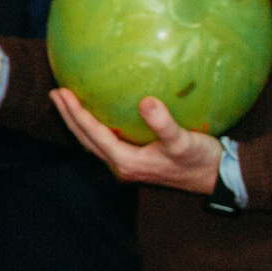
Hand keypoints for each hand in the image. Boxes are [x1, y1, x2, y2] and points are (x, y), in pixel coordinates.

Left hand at [51, 89, 222, 193]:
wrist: (216, 177)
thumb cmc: (200, 160)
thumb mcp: (183, 142)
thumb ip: (163, 123)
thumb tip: (145, 101)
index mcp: (128, 162)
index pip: (93, 135)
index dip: (76, 114)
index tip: (63, 92)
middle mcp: (124, 165)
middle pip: (87, 140)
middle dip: (69, 117)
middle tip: (55, 93)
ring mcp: (130, 164)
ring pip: (95, 142)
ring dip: (79, 123)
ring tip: (68, 102)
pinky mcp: (138, 159)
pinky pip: (109, 140)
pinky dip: (97, 126)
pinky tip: (100, 111)